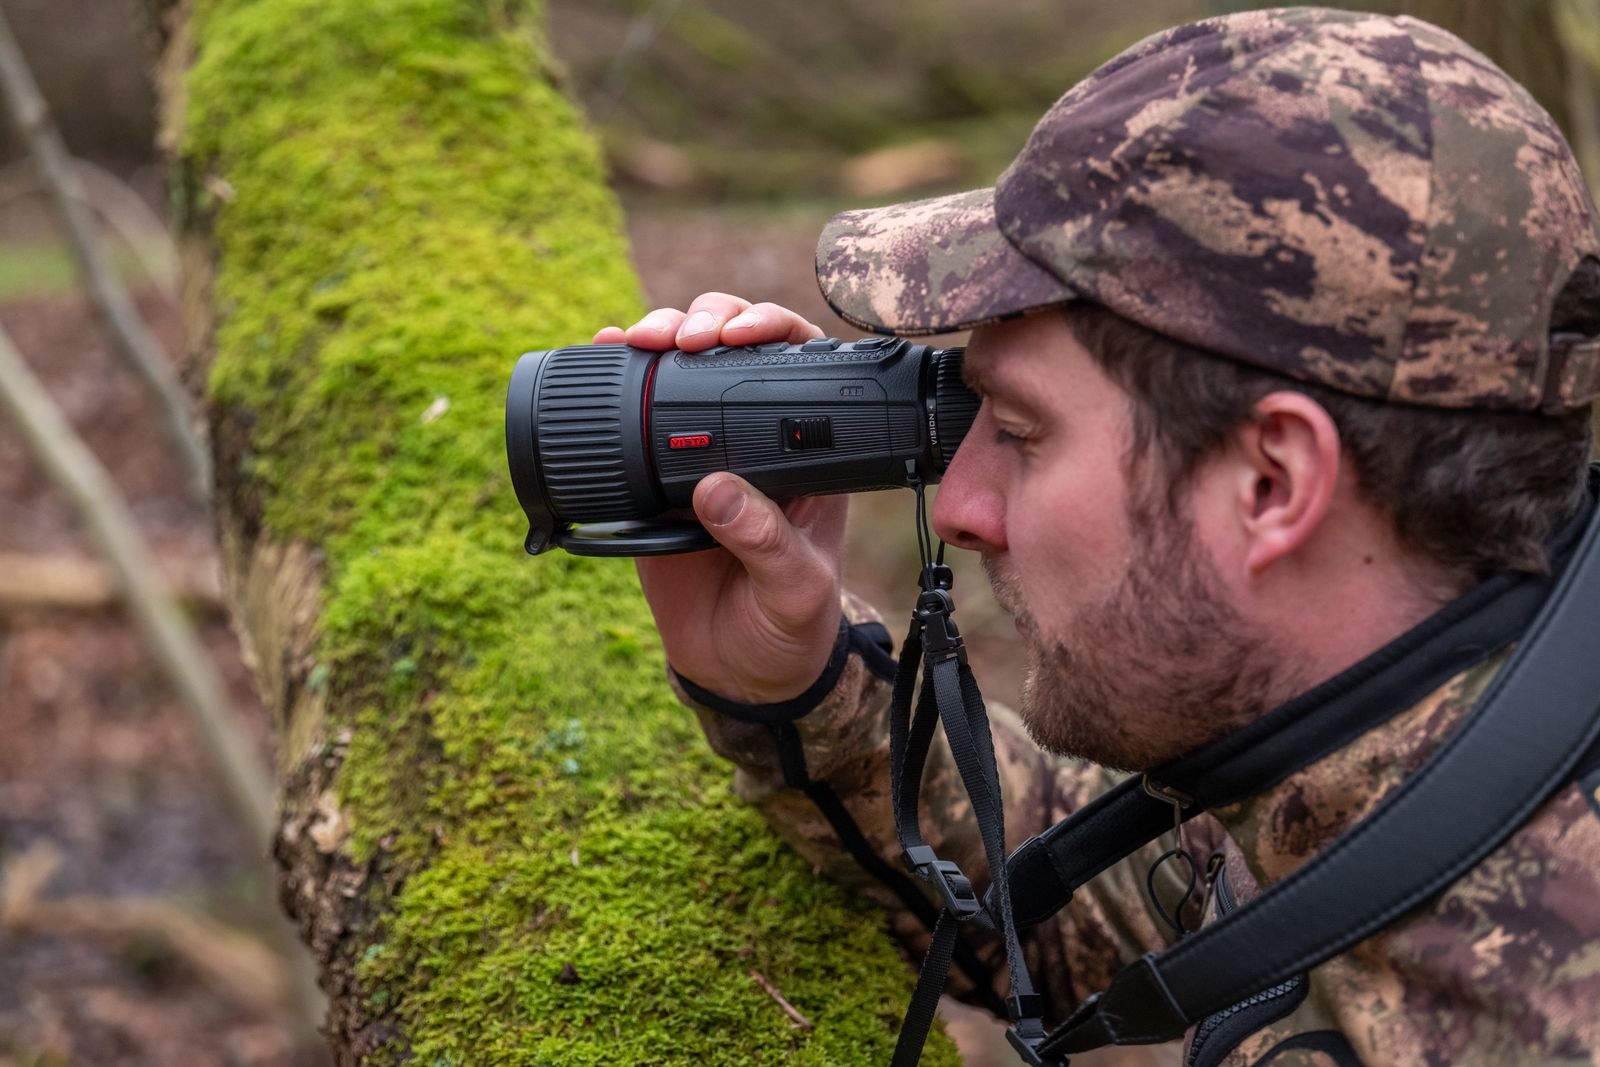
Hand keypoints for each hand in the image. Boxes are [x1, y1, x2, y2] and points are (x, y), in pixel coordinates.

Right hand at [594, 293, 848, 703]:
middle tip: (683, 336)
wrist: (739, 672)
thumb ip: (765, 543)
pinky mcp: (654, 480)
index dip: (773, 330)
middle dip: (709, 321)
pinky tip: (604, 356)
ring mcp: (700, 455)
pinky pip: (633, 420)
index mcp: (805, 456)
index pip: (800, 367)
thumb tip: (715, 489)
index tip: (742, 335)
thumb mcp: (794, 590)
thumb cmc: (789, 627)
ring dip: (660, 338)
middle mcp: (755, 442)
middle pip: (734, 350)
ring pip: (681, 371)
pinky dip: (616, 382)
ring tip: (640, 338)